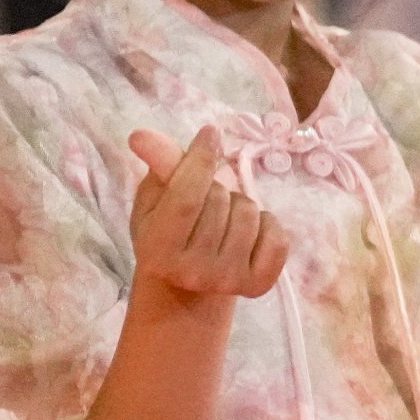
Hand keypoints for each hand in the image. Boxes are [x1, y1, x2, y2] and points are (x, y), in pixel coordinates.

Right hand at [125, 125, 288, 303]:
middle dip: (216, 186)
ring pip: (249, 212)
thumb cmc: (168, 231)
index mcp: (156, 250)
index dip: (200, 158)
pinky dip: (268, 225)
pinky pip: (277, 237)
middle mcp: (191, 272)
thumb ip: (158, 167)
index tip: (210, 133)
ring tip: (223, 219)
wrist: (188, 285)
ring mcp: (226, 281)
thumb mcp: (156, 198)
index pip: (186, 196)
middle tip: (205, 202)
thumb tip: (142, 135)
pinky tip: (249, 234)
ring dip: (240, 204)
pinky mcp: (257, 286)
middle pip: (220, 199)